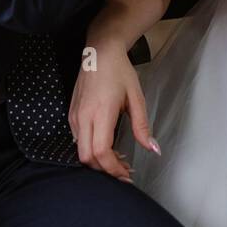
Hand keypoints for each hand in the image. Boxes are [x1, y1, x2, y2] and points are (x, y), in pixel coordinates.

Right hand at [68, 43, 159, 181]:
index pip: (101, 152)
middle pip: (87, 157)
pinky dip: (91, 149)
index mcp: (100, 112)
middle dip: (104, 169)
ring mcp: (75, 115)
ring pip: (80, 150)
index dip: (113, 168)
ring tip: (118, 159)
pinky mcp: (72, 113)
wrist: (99, 52)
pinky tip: (106, 145)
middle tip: (123, 171)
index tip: (127, 174)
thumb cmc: (119, 71)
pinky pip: (77, 140)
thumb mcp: (136, 97)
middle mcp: (83, 116)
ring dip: (98, 160)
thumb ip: (142, 126)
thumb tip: (153, 149)